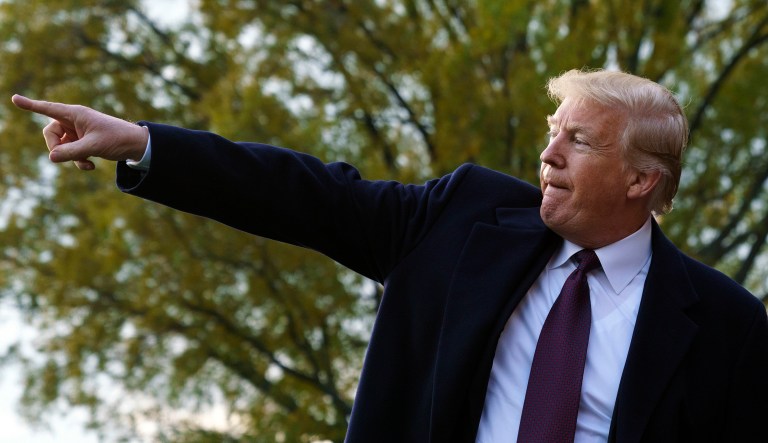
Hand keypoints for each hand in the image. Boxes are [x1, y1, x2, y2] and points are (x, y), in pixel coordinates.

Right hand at [11, 95, 148, 170]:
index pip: (48, 108)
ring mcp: (78, 132)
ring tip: (86, 163)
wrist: (136, 146)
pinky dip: (78, 160)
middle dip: (56, 147)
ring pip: (61, 145)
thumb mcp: (94, 146)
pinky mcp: (84, 142)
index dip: (31, 105)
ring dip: (70, 157)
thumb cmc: (117, 139)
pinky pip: (71, 152)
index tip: (15, 98)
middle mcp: (75, 121)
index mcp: (76, 114)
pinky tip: (91, 166)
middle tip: (64, 157)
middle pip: (50, 132)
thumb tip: (51, 157)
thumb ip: (72, 152)